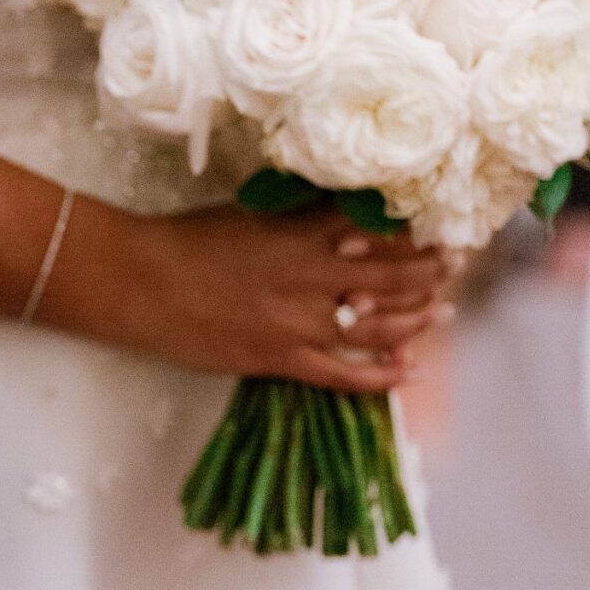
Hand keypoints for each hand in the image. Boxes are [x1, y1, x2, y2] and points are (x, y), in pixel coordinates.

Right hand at [85, 204, 451, 390]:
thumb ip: (299, 216)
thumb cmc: (185, 241)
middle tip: (453, 266)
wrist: (136, 282)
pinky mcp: (278, 359)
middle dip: (428, 271)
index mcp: (300, 232)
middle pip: (390, 276)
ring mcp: (296, 322)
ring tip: (441, 311)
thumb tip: (345, 213)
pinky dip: (379, 376)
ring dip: (416, 318)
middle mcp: (308, 276)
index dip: (414, 229)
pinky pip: (342, 374)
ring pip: (377, 325)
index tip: (437, 224)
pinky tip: (405, 371)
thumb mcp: (249, 213)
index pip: (377, 228)